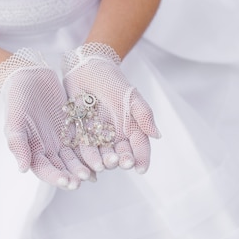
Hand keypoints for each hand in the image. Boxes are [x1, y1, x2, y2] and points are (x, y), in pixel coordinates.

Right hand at [0, 48, 90, 189]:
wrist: (29, 77)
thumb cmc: (17, 100)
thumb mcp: (14, 121)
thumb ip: (18, 144)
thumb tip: (22, 169)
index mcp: (33, 151)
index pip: (45, 170)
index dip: (57, 177)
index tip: (68, 182)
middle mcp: (49, 149)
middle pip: (63, 167)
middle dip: (75, 174)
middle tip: (87, 178)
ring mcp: (63, 138)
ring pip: (76, 156)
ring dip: (86, 164)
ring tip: (98, 169)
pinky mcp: (74, 126)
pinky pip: (85, 139)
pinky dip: (93, 147)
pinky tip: (104, 152)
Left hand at [62, 43, 159, 172]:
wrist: (87, 68)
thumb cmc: (113, 81)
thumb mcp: (131, 96)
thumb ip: (144, 114)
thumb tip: (157, 135)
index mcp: (131, 129)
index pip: (139, 147)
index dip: (141, 159)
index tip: (140, 169)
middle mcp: (116, 137)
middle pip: (120, 155)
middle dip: (121, 161)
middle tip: (121, 162)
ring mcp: (98, 136)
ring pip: (102, 154)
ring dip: (103, 162)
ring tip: (102, 165)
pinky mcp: (80, 133)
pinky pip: (83, 147)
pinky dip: (85, 157)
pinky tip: (86, 164)